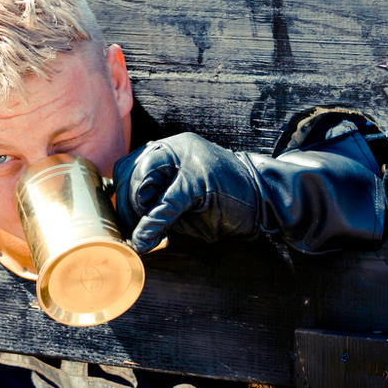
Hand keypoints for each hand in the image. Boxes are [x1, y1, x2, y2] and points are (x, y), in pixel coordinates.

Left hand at [113, 131, 387, 253]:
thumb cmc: (225, 202)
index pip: (130, 165)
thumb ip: (157, 204)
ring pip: (145, 180)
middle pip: (133, 171)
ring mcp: (188, 160)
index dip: (121, 193)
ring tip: (142, 233)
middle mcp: (177, 148)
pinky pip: (167, 201)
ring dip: (138, 211)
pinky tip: (146, 238)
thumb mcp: (184, 202)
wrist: (265, 198)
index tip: (121, 219)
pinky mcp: (198, 180)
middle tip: (130, 229)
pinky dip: (154, 221)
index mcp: (171, 149)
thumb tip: (127, 222)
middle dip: (127, 204)